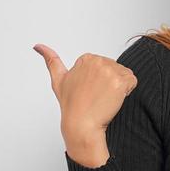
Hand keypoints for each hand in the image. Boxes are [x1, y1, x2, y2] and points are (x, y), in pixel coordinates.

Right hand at [33, 44, 136, 164]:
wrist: (81, 125)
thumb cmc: (71, 105)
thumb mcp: (58, 80)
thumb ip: (50, 60)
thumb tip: (37, 46)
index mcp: (86, 58)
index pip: (104, 65)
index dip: (99, 80)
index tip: (89, 90)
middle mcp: (98, 61)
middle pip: (115, 69)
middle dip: (109, 83)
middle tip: (96, 97)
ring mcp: (109, 72)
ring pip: (124, 75)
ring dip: (118, 87)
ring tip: (103, 98)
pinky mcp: (120, 82)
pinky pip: (132, 82)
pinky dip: (127, 91)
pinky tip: (113, 99)